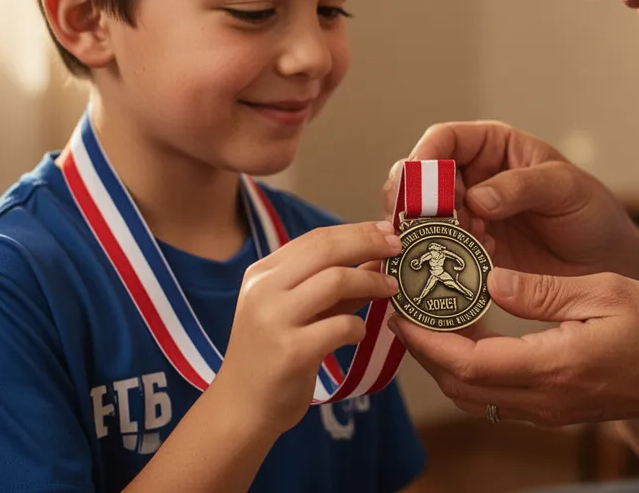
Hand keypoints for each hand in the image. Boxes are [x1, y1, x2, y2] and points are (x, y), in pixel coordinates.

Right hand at [213, 221, 401, 438]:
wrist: (241, 408)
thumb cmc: (272, 355)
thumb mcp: (296, 311)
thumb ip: (333, 285)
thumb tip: (377, 257)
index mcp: (262, 274)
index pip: (316, 238)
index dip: (356, 231)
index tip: (386, 230)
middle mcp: (264, 290)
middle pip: (326, 249)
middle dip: (368, 243)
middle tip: (397, 247)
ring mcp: (274, 320)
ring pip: (335, 280)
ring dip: (371, 281)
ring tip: (391, 288)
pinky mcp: (290, 352)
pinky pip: (339, 326)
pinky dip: (358, 326)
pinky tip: (360, 333)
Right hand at [384, 121, 638, 283]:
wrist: (605, 265)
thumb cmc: (591, 213)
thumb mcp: (566, 189)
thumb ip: (523, 187)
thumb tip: (477, 198)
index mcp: (492, 147)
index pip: (444, 140)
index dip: (423, 157)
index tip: (417, 184)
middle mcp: (471, 178)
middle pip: (420, 179)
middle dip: (415, 202)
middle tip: (422, 226)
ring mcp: (466, 217)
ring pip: (423, 218)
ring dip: (428, 234)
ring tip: (459, 248)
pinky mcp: (468, 253)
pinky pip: (439, 252)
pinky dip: (442, 260)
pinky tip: (469, 269)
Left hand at [389, 267, 638, 426]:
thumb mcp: (602, 293)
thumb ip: (541, 291)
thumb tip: (490, 280)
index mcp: (553, 367)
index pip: (469, 363)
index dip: (427, 340)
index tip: (402, 311)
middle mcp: (543, 398)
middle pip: (461, 386)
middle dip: (423, 349)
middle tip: (404, 308)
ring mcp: (547, 409)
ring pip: (474, 395)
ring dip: (443, 360)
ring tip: (427, 317)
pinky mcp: (553, 408)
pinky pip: (495, 396)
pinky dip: (469, 368)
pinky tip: (468, 332)